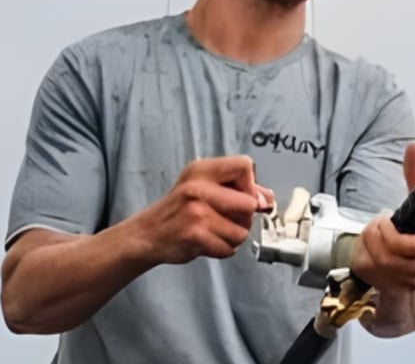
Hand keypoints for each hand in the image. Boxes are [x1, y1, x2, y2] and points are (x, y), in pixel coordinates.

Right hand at [131, 156, 274, 264]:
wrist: (146, 234)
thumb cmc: (178, 210)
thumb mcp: (203, 188)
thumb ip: (237, 189)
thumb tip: (268, 198)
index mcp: (202, 169)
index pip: (244, 165)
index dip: (251, 185)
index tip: (244, 196)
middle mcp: (198, 186)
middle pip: (250, 203)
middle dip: (244, 218)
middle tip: (226, 219)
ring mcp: (196, 211)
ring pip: (242, 230)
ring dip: (233, 237)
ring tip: (214, 231)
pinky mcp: (194, 234)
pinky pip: (229, 247)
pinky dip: (223, 250)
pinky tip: (207, 242)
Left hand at [351, 144, 414, 291]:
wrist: (410, 286)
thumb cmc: (412, 243)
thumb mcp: (414, 205)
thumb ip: (414, 175)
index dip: (394, 232)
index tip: (386, 222)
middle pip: (391, 249)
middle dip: (377, 235)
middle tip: (378, 230)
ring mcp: (412, 282)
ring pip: (378, 260)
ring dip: (368, 248)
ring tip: (374, 242)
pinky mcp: (394, 293)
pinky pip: (369, 273)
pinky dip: (363, 262)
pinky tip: (370, 258)